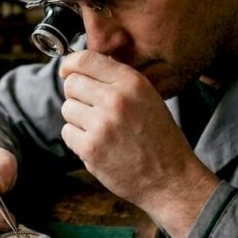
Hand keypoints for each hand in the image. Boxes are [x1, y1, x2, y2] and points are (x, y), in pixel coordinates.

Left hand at [59, 50, 218, 237]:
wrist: (170, 178)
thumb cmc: (158, 137)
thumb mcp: (147, 97)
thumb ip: (117, 81)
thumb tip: (79, 67)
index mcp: (132, 82)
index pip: (85, 59)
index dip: (70, 64)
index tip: (67, 71)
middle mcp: (116, 99)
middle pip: (71, 84)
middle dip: (76, 95)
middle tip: (92, 109)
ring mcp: (102, 124)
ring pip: (67, 109)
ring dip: (78, 119)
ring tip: (101, 130)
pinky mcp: (91, 148)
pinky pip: (67, 133)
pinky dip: (78, 140)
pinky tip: (99, 146)